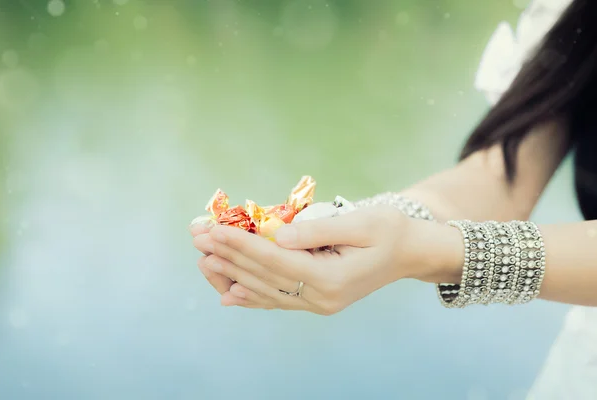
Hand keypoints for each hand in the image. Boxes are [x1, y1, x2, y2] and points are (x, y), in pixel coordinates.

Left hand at [192, 205, 447, 314]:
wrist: (411, 252)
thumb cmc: (390, 230)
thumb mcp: (362, 222)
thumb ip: (318, 230)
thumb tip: (278, 234)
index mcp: (333, 278)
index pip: (276, 260)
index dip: (242, 244)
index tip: (213, 230)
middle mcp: (322, 298)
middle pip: (264, 276)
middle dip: (229, 256)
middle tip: (198, 237)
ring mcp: (319, 303)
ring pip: (266, 291)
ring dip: (232, 275)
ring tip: (202, 260)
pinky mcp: (316, 300)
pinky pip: (277, 299)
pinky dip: (251, 296)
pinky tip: (227, 293)